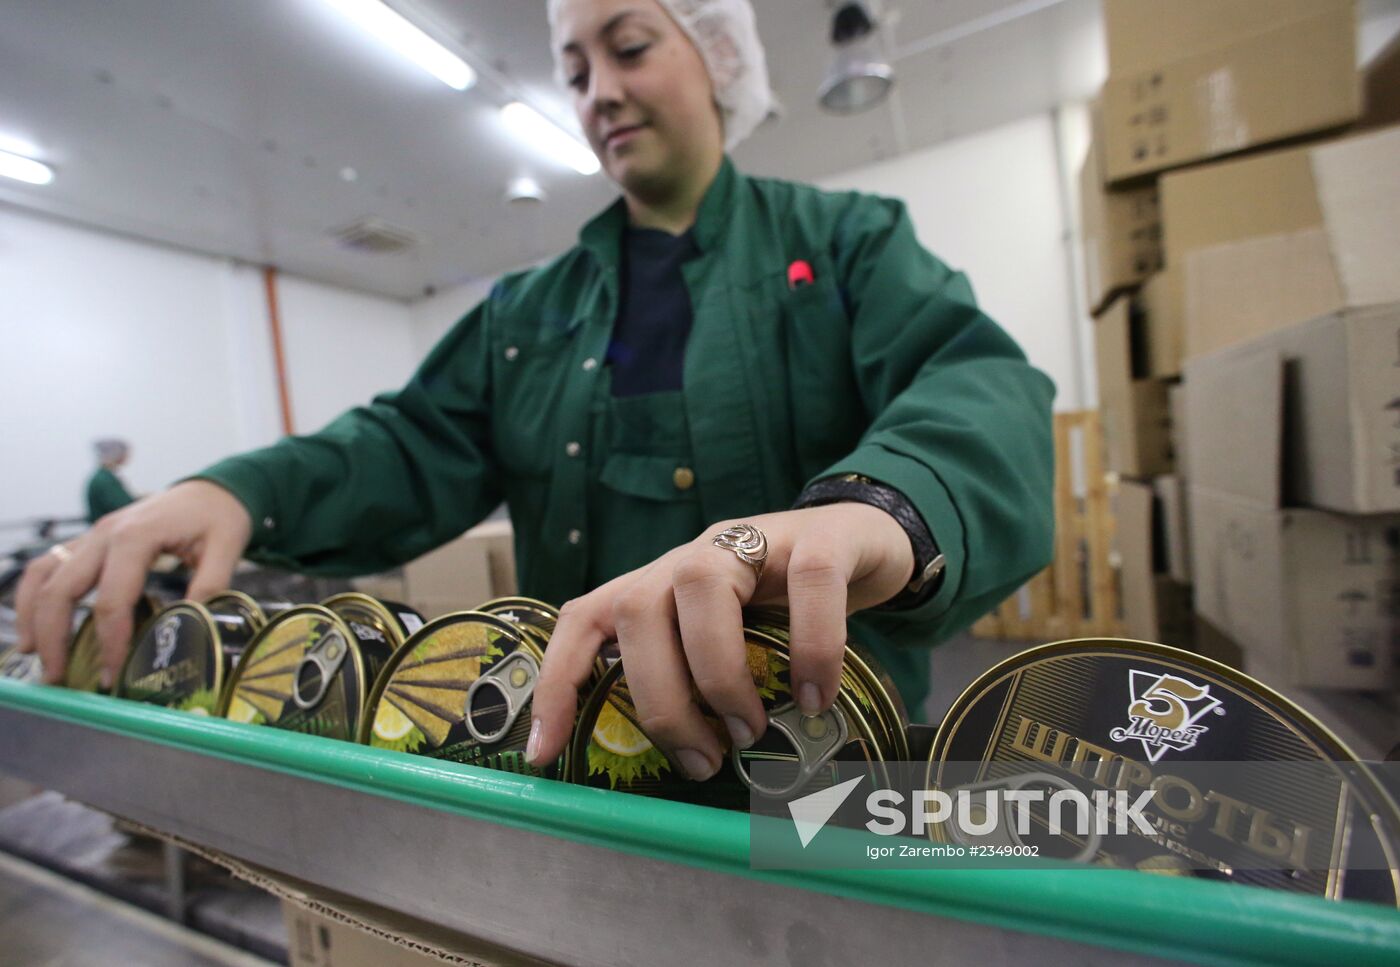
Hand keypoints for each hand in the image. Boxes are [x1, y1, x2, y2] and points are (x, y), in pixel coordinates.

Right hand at [15, 480, 252, 686]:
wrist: (211, 490)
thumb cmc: (219, 517)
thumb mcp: (227, 547)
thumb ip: (211, 584)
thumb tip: (192, 626)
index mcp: (137, 537)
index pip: (112, 599)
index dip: (109, 641)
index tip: (112, 676)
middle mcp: (105, 534)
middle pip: (62, 590)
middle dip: (54, 637)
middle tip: (58, 677)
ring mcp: (92, 536)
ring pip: (44, 576)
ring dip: (33, 617)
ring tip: (34, 655)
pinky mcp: (89, 541)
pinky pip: (48, 566)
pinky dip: (33, 595)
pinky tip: (34, 625)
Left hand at [527, 503, 913, 777]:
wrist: (868, 538)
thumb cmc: (790, 606)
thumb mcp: (735, 640)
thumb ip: (703, 681)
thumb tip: (690, 763)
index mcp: (662, 585)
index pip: (585, 619)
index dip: (556, 683)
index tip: (543, 753)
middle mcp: (694, 556)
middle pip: (637, 612)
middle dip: (660, 700)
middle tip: (703, 760)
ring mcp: (756, 539)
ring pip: (702, 586)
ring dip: (719, 673)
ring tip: (751, 731)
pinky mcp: (823, 538)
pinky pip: (810, 585)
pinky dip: (811, 647)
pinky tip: (815, 696)